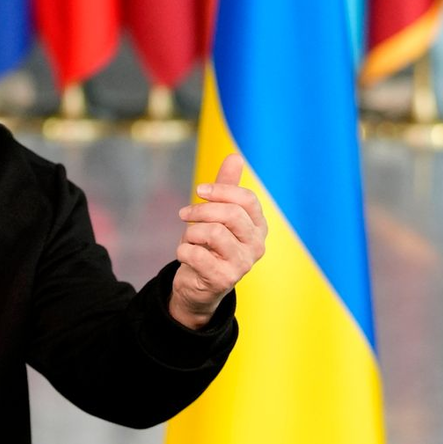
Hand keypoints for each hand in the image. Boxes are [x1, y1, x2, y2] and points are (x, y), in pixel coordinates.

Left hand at [169, 154, 267, 328]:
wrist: (199, 286)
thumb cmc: (210, 246)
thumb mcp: (218, 215)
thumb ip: (227, 187)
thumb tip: (235, 156)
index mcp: (259, 226)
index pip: (248, 200)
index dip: (222, 191)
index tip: (199, 190)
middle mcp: (257, 245)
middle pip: (231, 214)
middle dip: (202, 210)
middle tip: (184, 214)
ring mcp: (243, 264)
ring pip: (213, 233)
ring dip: (191, 232)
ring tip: (187, 238)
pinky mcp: (224, 279)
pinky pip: (196, 255)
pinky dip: (183, 251)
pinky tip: (186, 255)